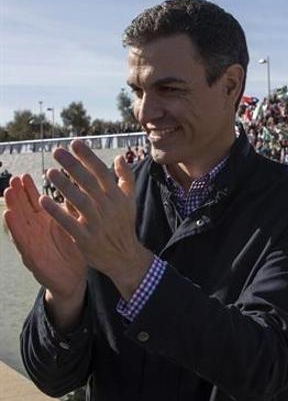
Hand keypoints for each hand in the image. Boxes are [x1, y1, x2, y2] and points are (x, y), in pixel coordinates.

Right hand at [3, 174, 86, 298]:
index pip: (35, 204)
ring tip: (8, 193)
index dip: (29, 190)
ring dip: (12, 208)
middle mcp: (36, 232)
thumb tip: (77, 189)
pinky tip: (9, 217)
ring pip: (19, 224)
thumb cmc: (73, 251)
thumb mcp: (73, 228)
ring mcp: (32, 244)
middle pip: (23, 210)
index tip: (25, 175)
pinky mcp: (32, 258)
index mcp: (46, 223)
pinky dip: (15, 229)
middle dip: (17, 195)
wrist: (74, 279)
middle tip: (14, 180)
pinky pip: (21, 242)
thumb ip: (71, 211)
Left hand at [41, 140, 152, 299]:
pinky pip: (70, 223)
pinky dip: (57, 212)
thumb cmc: (123, 225)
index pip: (102, 172)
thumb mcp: (129, 200)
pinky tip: (44, 200)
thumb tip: (120, 157)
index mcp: (117, 197)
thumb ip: (125, 178)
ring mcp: (97, 223)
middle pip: (90, 184)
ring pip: (80, 201)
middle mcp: (108, 208)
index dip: (88, 157)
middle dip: (74, 166)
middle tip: (57, 152)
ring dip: (64, 186)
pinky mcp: (86, 238)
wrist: (124, 256)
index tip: (74, 143)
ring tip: (50, 172)